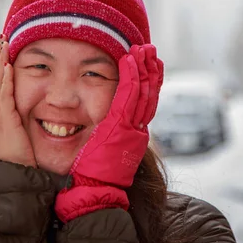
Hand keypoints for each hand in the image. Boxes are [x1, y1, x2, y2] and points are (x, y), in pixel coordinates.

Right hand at [0, 35, 35, 166]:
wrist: (15, 172)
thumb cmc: (19, 152)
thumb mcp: (15, 128)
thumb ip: (15, 113)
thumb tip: (22, 101)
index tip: (3, 46)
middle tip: (2, 38)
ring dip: (0, 61)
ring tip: (4, 44)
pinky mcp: (4, 120)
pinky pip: (3, 96)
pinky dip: (5, 80)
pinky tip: (7, 66)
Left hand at [55, 44, 163, 221]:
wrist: (93, 192)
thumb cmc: (91, 177)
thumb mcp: (105, 152)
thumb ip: (107, 137)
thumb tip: (99, 128)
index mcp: (133, 134)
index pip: (145, 102)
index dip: (149, 82)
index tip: (149, 65)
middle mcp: (137, 129)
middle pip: (149, 93)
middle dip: (151, 70)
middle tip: (150, 50)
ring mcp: (130, 126)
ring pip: (142, 90)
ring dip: (143, 67)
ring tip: (144, 50)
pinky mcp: (120, 124)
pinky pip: (128, 94)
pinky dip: (130, 75)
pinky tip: (129, 59)